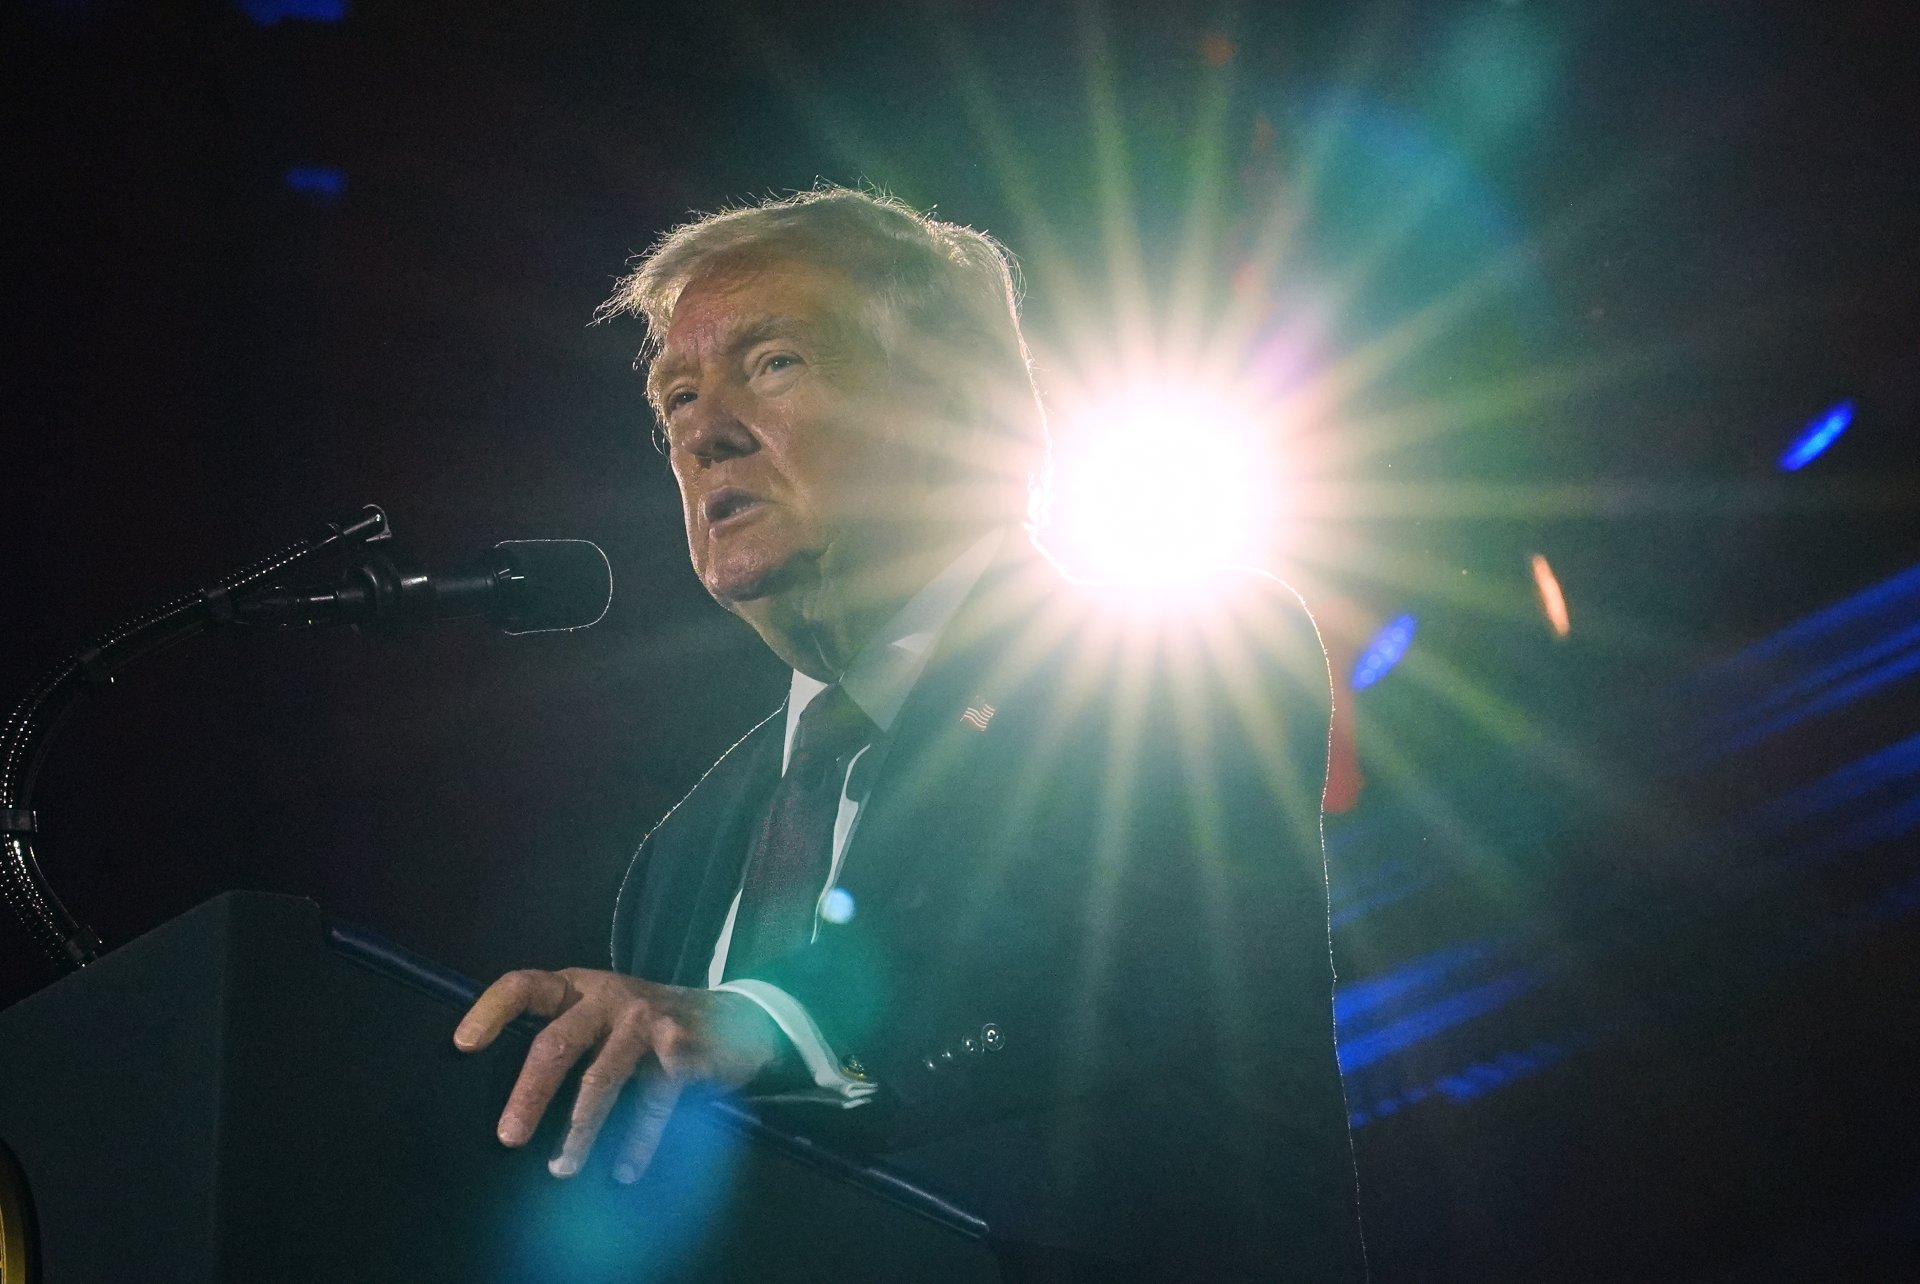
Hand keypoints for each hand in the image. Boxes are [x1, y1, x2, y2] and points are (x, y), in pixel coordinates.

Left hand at [453, 968, 784, 1181]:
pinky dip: (636, 1143)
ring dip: (578, 1131)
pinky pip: (650, 1104)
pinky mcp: (680, 1049)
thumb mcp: (604, 1018)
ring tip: (561, 1169)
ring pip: (600, 1080)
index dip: (491, 1011)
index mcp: (579, 988)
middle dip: (529, 1095)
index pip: (524, 986)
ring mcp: (646, 1021)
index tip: (462, 1046)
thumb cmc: (648, 1028)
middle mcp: (609, 998)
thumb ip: (565, 1038)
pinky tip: (625, 1171)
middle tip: (508, 1138)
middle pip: (556, 1042)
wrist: (736, 1020)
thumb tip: (511, 1103)